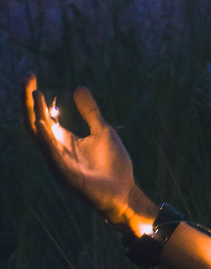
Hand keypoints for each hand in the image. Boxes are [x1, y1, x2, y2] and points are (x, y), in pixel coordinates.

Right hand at [22, 75, 139, 226]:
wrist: (125, 193)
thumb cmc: (113, 165)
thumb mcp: (102, 131)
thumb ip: (90, 112)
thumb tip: (78, 87)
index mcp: (62, 140)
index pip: (40, 115)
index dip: (34, 97)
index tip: (31, 76)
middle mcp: (55, 151)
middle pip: (34, 123)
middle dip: (29, 101)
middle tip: (27, 78)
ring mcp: (60, 165)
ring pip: (40, 139)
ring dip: (36, 116)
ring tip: (34, 95)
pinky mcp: (68, 177)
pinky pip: (53, 158)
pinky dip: (47, 142)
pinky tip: (43, 126)